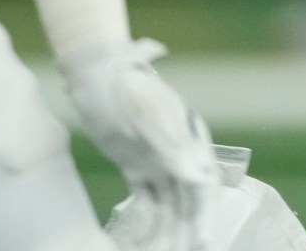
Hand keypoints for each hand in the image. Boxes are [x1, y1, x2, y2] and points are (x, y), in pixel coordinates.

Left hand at [62, 39, 219, 250]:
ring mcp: (159, 160)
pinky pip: (146, 198)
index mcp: (193, 141)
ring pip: (168, 204)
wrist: (100, 72)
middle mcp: (181, 154)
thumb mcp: (148, 114)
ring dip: (167, 229)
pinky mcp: (137, 165)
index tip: (202, 242)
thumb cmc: (128, 88)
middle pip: (189, 200)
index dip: (205, 216)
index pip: (204, 187)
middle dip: (187, 230)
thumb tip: (197, 179)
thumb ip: (171, 146)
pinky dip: (145, 219)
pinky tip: (140, 239)